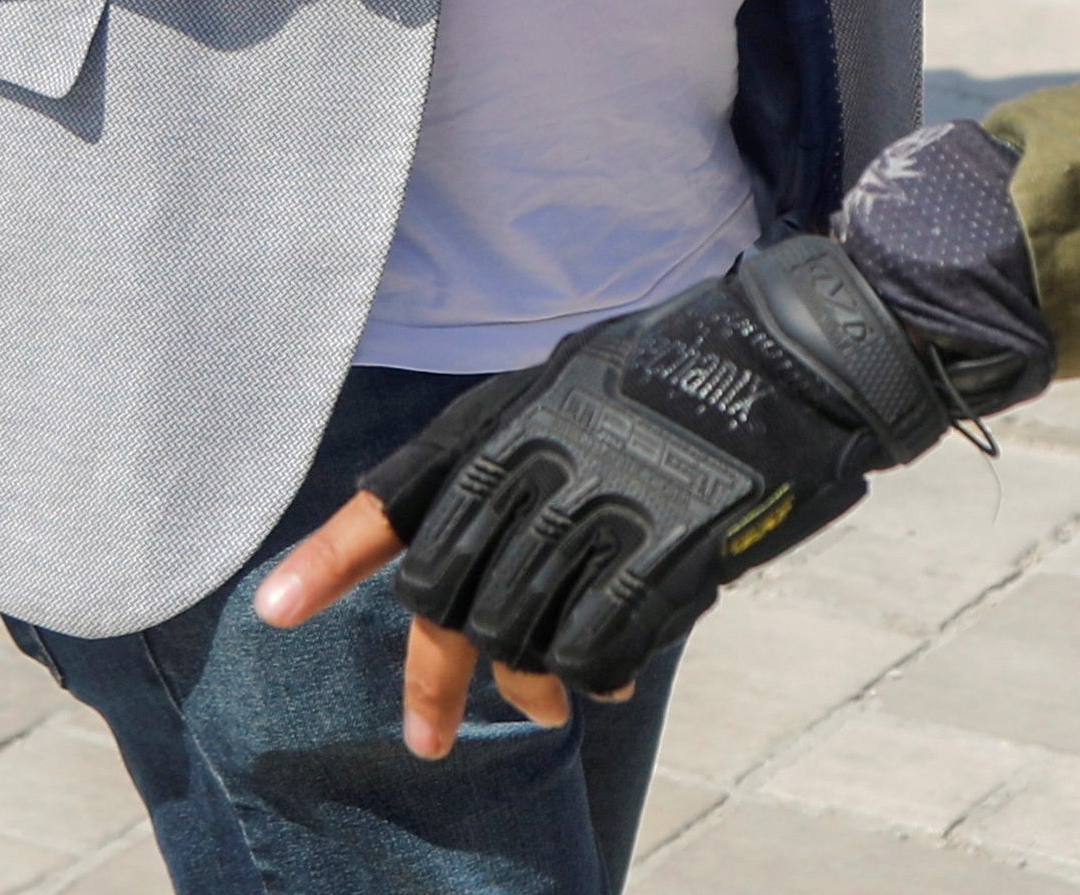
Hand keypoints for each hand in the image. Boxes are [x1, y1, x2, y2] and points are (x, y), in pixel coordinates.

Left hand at [250, 237, 951, 751]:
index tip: (274, 612)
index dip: (332, 558)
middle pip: (450, 593)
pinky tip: (611, 681)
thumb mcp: (580, 376)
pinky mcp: (669, 550)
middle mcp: (546, 463)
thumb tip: (477, 560)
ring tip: (537, 705)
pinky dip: (593, 676)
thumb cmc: (693, 357)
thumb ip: (522, 457)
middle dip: (433, 675)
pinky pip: (597, 646)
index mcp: (514, 415)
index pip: (401, 496)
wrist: (805, 351)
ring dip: (521, 682)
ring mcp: (607, 508)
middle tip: (430, 730)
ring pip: (519, 631)